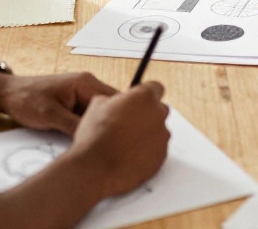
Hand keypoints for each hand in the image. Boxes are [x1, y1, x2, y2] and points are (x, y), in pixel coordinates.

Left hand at [0, 71, 115, 134]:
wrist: (7, 94)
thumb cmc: (26, 100)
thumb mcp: (51, 116)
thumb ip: (75, 126)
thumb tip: (95, 138)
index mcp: (86, 83)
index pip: (115, 101)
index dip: (119, 119)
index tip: (119, 139)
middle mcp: (88, 85)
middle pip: (111, 107)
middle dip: (110, 124)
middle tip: (109, 144)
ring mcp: (82, 93)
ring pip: (101, 113)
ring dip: (99, 126)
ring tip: (99, 143)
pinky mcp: (75, 102)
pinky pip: (90, 115)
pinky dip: (90, 126)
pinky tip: (87, 139)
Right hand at [72, 82, 170, 197]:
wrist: (97, 170)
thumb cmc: (96, 137)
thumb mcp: (96, 106)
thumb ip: (114, 99)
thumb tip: (117, 102)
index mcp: (144, 97)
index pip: (155, 87)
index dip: (144, 94)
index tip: (137, 101)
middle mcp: (158, 114)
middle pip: (159, 109)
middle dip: (147, 114)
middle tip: (128, 123)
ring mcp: (162, 136)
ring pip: (158, 130)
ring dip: (147, 133)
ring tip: (125, 143)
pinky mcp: (162, 156)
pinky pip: (157, 149)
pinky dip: (147, 151)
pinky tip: (130, 155)